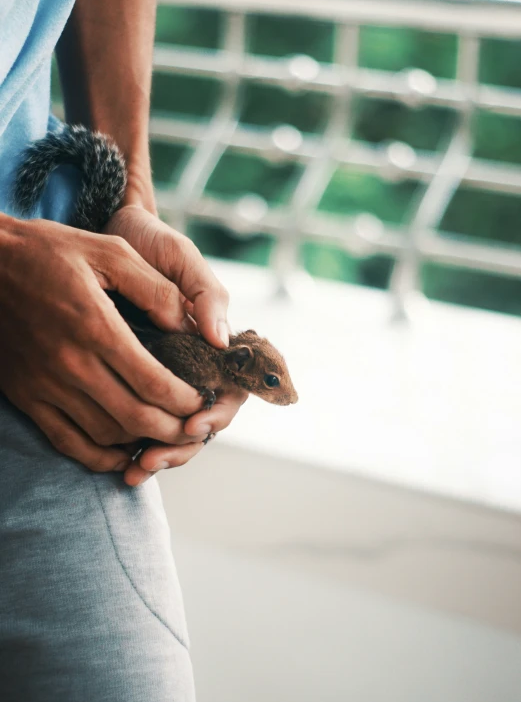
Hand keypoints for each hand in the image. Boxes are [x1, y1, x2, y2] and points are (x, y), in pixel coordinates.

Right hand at [0, 213, 204, 472]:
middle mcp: (70, 363)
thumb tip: (189, 325)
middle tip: (193, 427)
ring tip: (164, 434)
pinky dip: (99, 457)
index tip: (203, 400)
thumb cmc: (48, 252)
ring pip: (106, 434)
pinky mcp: (26, 396)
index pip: (154, 383)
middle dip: (173, 429)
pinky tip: (122, 454)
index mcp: (96, 326)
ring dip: (141, 442)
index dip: (186, 400)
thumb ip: (154, 288)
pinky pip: (67, 442)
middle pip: (136, 417)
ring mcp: (45, 385)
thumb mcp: (108, 251)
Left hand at [105, 206, 245, 485]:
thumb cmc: (152, 243)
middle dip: (182, 447)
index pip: (231, 393)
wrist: (108, 232)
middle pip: (203, 423)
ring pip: (173, 431)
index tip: (193, 424)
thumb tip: (221, 340)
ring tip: (135, 469)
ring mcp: (163, 375)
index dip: (217, 415)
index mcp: (214, 343)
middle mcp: (193, 365)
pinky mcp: (130, 379)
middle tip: (152, 458)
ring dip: (160, 455)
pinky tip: (118, 460)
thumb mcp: (181, 258)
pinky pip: (140, 422)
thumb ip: (207, 294)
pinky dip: (132, 445)